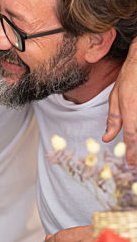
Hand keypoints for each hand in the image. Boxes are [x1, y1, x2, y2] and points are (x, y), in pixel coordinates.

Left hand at [103, 37, 136, 165]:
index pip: (131, 135)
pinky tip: (136, 138)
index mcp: (130, 108)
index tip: (131, 164)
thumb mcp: (116, 96)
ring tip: (134, 153)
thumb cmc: (130, 77)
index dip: (132, 152)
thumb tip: (107, 138)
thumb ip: (113, 118)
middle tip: (135, 163)